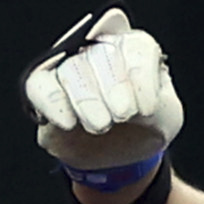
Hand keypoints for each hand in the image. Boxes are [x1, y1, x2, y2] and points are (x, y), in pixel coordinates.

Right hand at [25, 6, 184, 171]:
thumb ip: (159, 105)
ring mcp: (69, 67)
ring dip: (86, 99)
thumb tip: (132, 97)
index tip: (147, 110)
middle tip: (122, 116)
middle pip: (100, 53)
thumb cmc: (144, 128)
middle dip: (113, 87)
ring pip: (70, 69)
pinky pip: (38, 85)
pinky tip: (67, 123)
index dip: (140, 76)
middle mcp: (100, 49)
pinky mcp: (44, 89)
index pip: (135, 47)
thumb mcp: (165, 119)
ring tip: (100, 126)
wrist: (118, 157)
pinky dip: (52, 102)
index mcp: (134, 49)